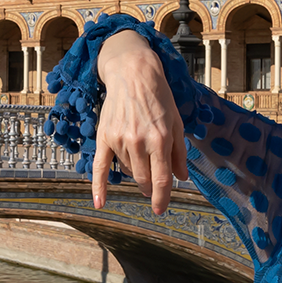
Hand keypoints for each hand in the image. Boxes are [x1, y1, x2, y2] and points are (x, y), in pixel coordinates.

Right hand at [92, 31, 189, 213]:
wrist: (132, 73)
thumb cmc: (158, 96)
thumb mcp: (176, 123)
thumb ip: (179, 153)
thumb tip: (182, 178)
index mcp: (160, 139)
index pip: (162, 178)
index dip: (162, 197)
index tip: (161, 209)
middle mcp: (139, 142)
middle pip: (144, 179)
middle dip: (149, 186)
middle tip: (152, 184)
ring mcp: (120, 140)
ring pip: (127, 171)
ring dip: (134, 171)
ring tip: (139, 155)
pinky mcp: (104, 137)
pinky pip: (99, 167)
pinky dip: (99, 187)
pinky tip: (100, 203)